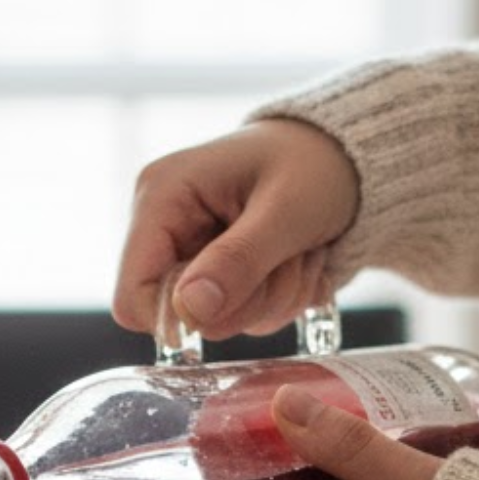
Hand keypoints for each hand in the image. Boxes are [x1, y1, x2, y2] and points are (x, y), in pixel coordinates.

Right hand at [113, 119, 360, 341]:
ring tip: (298, 254)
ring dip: (270, 300)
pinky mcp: (215, 272)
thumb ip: (237, 261)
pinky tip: (295, 262)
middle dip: (244, 302)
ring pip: (217, 322)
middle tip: (288, 262)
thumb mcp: (285, 211)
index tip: (234, 303)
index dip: (178, 319)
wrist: (346, 157)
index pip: (132, 298)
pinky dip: (277, 300)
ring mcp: (190, 253)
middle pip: (180, 317)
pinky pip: (239, 317)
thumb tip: (189, 312)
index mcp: (160, 198)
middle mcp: (165, 229)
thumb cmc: (315, 165)